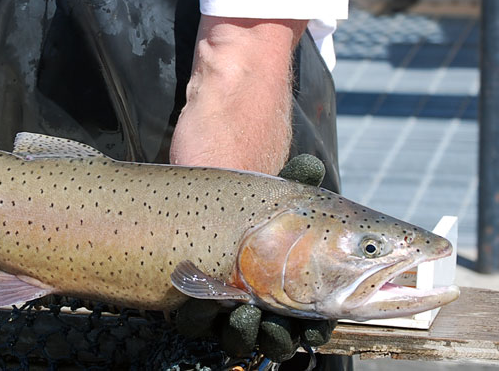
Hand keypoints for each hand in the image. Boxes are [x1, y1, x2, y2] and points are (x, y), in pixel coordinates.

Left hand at [175, 154, 335, 361]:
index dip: (312, 330)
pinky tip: (200, 302)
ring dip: (242, 333)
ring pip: (236, 337)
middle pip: (275, 339)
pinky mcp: (192, 302)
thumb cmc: (249, 198)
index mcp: (294, 292)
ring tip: (243, 316)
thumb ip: (298, 180)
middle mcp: (263, 307)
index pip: (309, 324)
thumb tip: (311, 166)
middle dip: (276, 338)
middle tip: (275, 326)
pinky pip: (195, 322)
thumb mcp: (275, 188)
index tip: (312, 327)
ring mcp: (226, 307)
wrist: (202, 196)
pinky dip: (198, 316)